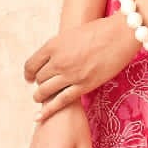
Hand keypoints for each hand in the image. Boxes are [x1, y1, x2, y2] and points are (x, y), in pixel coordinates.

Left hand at [24, 13, 139, 123]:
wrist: (119, 34)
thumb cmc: (99, 30)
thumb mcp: (72, 34)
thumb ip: (60, 47)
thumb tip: (54, 57)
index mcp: (53, 45)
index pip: (31, 64)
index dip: (28, 73)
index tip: (29, 78)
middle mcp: (58, 61)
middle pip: (39, 78)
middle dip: (39, 84)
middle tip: (43, 87)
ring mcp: (70, 74)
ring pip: (45, 91)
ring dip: (40, 96)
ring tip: (40, 99)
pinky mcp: (84, 86)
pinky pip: (60, 101)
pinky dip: (47, 111)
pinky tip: (39, 117)